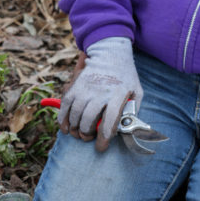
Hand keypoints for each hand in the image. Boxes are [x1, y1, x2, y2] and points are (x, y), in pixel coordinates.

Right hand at [58, 37, 141, 151]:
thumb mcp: (137, 91)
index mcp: (118, 94)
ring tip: (79, 133)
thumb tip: (127, 129)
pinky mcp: (76, 85)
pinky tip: (66, 127)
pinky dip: (63, 119)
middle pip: (88, 120)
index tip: (101, 147)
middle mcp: (101, 92)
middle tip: (88, 138)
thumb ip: (133, 110)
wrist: (110, 53)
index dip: (104, 137)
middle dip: (86, 134)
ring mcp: (86, 88)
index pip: (110, 120)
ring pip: (75, 114)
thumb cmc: (125, 76)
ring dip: (75, 128)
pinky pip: (65, 105)